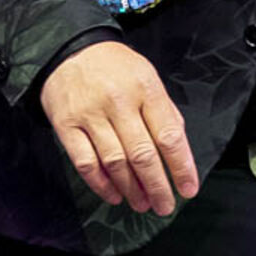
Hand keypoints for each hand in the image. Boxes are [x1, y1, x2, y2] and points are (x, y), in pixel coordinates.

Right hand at [40, 41, 198, 215]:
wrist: (70, 49)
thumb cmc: (115, 67)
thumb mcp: (147, 76)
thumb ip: (163, 111)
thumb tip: (179, 150)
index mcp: (145, 88)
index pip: (169, 135)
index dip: (181, 167)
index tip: (188, 188)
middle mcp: (119, 101)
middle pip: (142, 154)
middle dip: (157, 186)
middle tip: (165, 206)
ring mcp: (90, 114)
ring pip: (115, 162)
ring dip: (131, 189)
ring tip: (142, 204)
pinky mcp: (67, 125)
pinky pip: (86, 163)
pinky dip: (101, 184)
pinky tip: (114, 195)